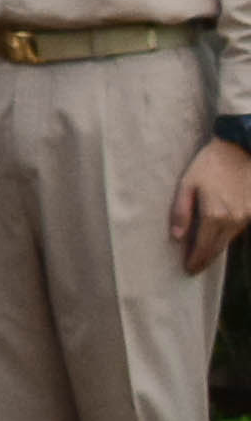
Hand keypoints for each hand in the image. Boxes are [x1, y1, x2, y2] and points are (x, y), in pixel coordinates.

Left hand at [173, 136, 250, 274]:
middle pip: (218, 248)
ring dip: (216, 249)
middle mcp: (233, 220)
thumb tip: (177, 237)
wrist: (240, 150)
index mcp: (214, 215)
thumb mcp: (187, 183)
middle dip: (205, 259)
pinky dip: (226, 236)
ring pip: (228, 241)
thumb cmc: (209, 165)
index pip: (204, 246)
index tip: (188, 270)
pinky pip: (237, 230)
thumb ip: (181, 211)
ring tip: (203, 255)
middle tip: (195, 268)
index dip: (196, 260)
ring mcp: (245, 217)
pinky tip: (217, 237)